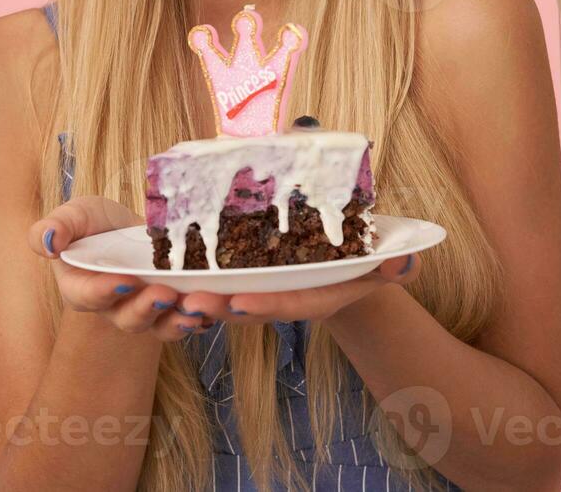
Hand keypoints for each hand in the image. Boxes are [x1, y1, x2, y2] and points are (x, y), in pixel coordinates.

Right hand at [28, 195, 211, 341]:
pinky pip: (185, 319)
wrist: (126, 229)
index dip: (105, 291)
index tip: (125, 281)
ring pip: (160, 325)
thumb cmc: (93, 224)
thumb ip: (55, 228)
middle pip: (128, 318)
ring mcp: (146, 310)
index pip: (89, 296)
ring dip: (177, 321)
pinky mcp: (172, 307)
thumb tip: (47, 242)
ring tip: (194, 310)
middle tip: (164, 294)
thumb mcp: (73, 216)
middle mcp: (114, 307)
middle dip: (146, 308)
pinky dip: (201, 319)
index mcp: (82, 288)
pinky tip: (214, 310)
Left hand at [178, 252, 420, 324]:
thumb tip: (401, 263)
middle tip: (189, 300)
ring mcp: (261, 288)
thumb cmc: (364, 253)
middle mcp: (284, 297)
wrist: (345, 258)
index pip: (288, 305)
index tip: (238, 303)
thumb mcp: (385, 257)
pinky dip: (187, 276)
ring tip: (165, 290)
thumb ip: (394, 263)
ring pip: (222, 294)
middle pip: (247, 306)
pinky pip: (212, 277)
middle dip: (218, 305)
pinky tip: (159, 269)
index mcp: (315, 296)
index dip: (264, 306)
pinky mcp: (242, 273)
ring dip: (194, 294)